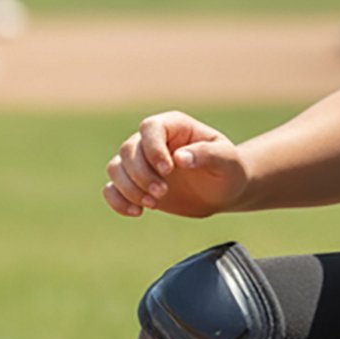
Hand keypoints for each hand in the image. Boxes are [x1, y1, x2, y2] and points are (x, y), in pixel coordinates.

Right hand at [104, 111, 248, 218]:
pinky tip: (136, 212)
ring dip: (129, 188)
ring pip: (116, 168)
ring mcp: (141, 162)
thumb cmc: (228, 169)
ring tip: (153, 204)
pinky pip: (111, 188)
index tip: (168, 170)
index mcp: (174, 126)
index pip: (150, 128)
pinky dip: (117, 200)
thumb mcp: (226, 160)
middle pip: (129, 150)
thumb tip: (180, 157)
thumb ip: (207, 155)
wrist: (222, 190)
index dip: (153, 148)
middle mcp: (153, 141)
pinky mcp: (135, 184)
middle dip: (142, 175)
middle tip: (162, 193)